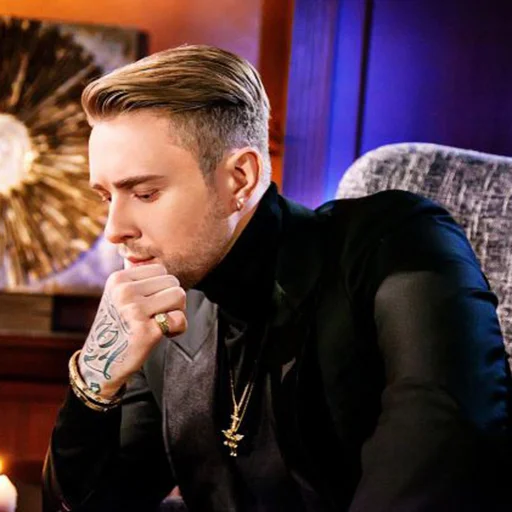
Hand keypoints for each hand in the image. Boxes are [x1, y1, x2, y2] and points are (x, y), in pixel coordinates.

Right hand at [78, 263, 186, 397]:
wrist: (101, 363)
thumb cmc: (119, 326)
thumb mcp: (120, 296)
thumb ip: (140, 279)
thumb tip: (164, 260)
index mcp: (118, 279)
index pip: (161, 269)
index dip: (163, 287)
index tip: (152, 303)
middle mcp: (124, 292)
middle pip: (173, 282)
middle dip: (172, 299)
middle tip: (159, 314)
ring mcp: (134, 311)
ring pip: (179, 296)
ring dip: (177, 311)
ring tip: (162, 322)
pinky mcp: (146, 332)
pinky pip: (179, 319)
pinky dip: (178, 328)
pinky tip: (164, 335)